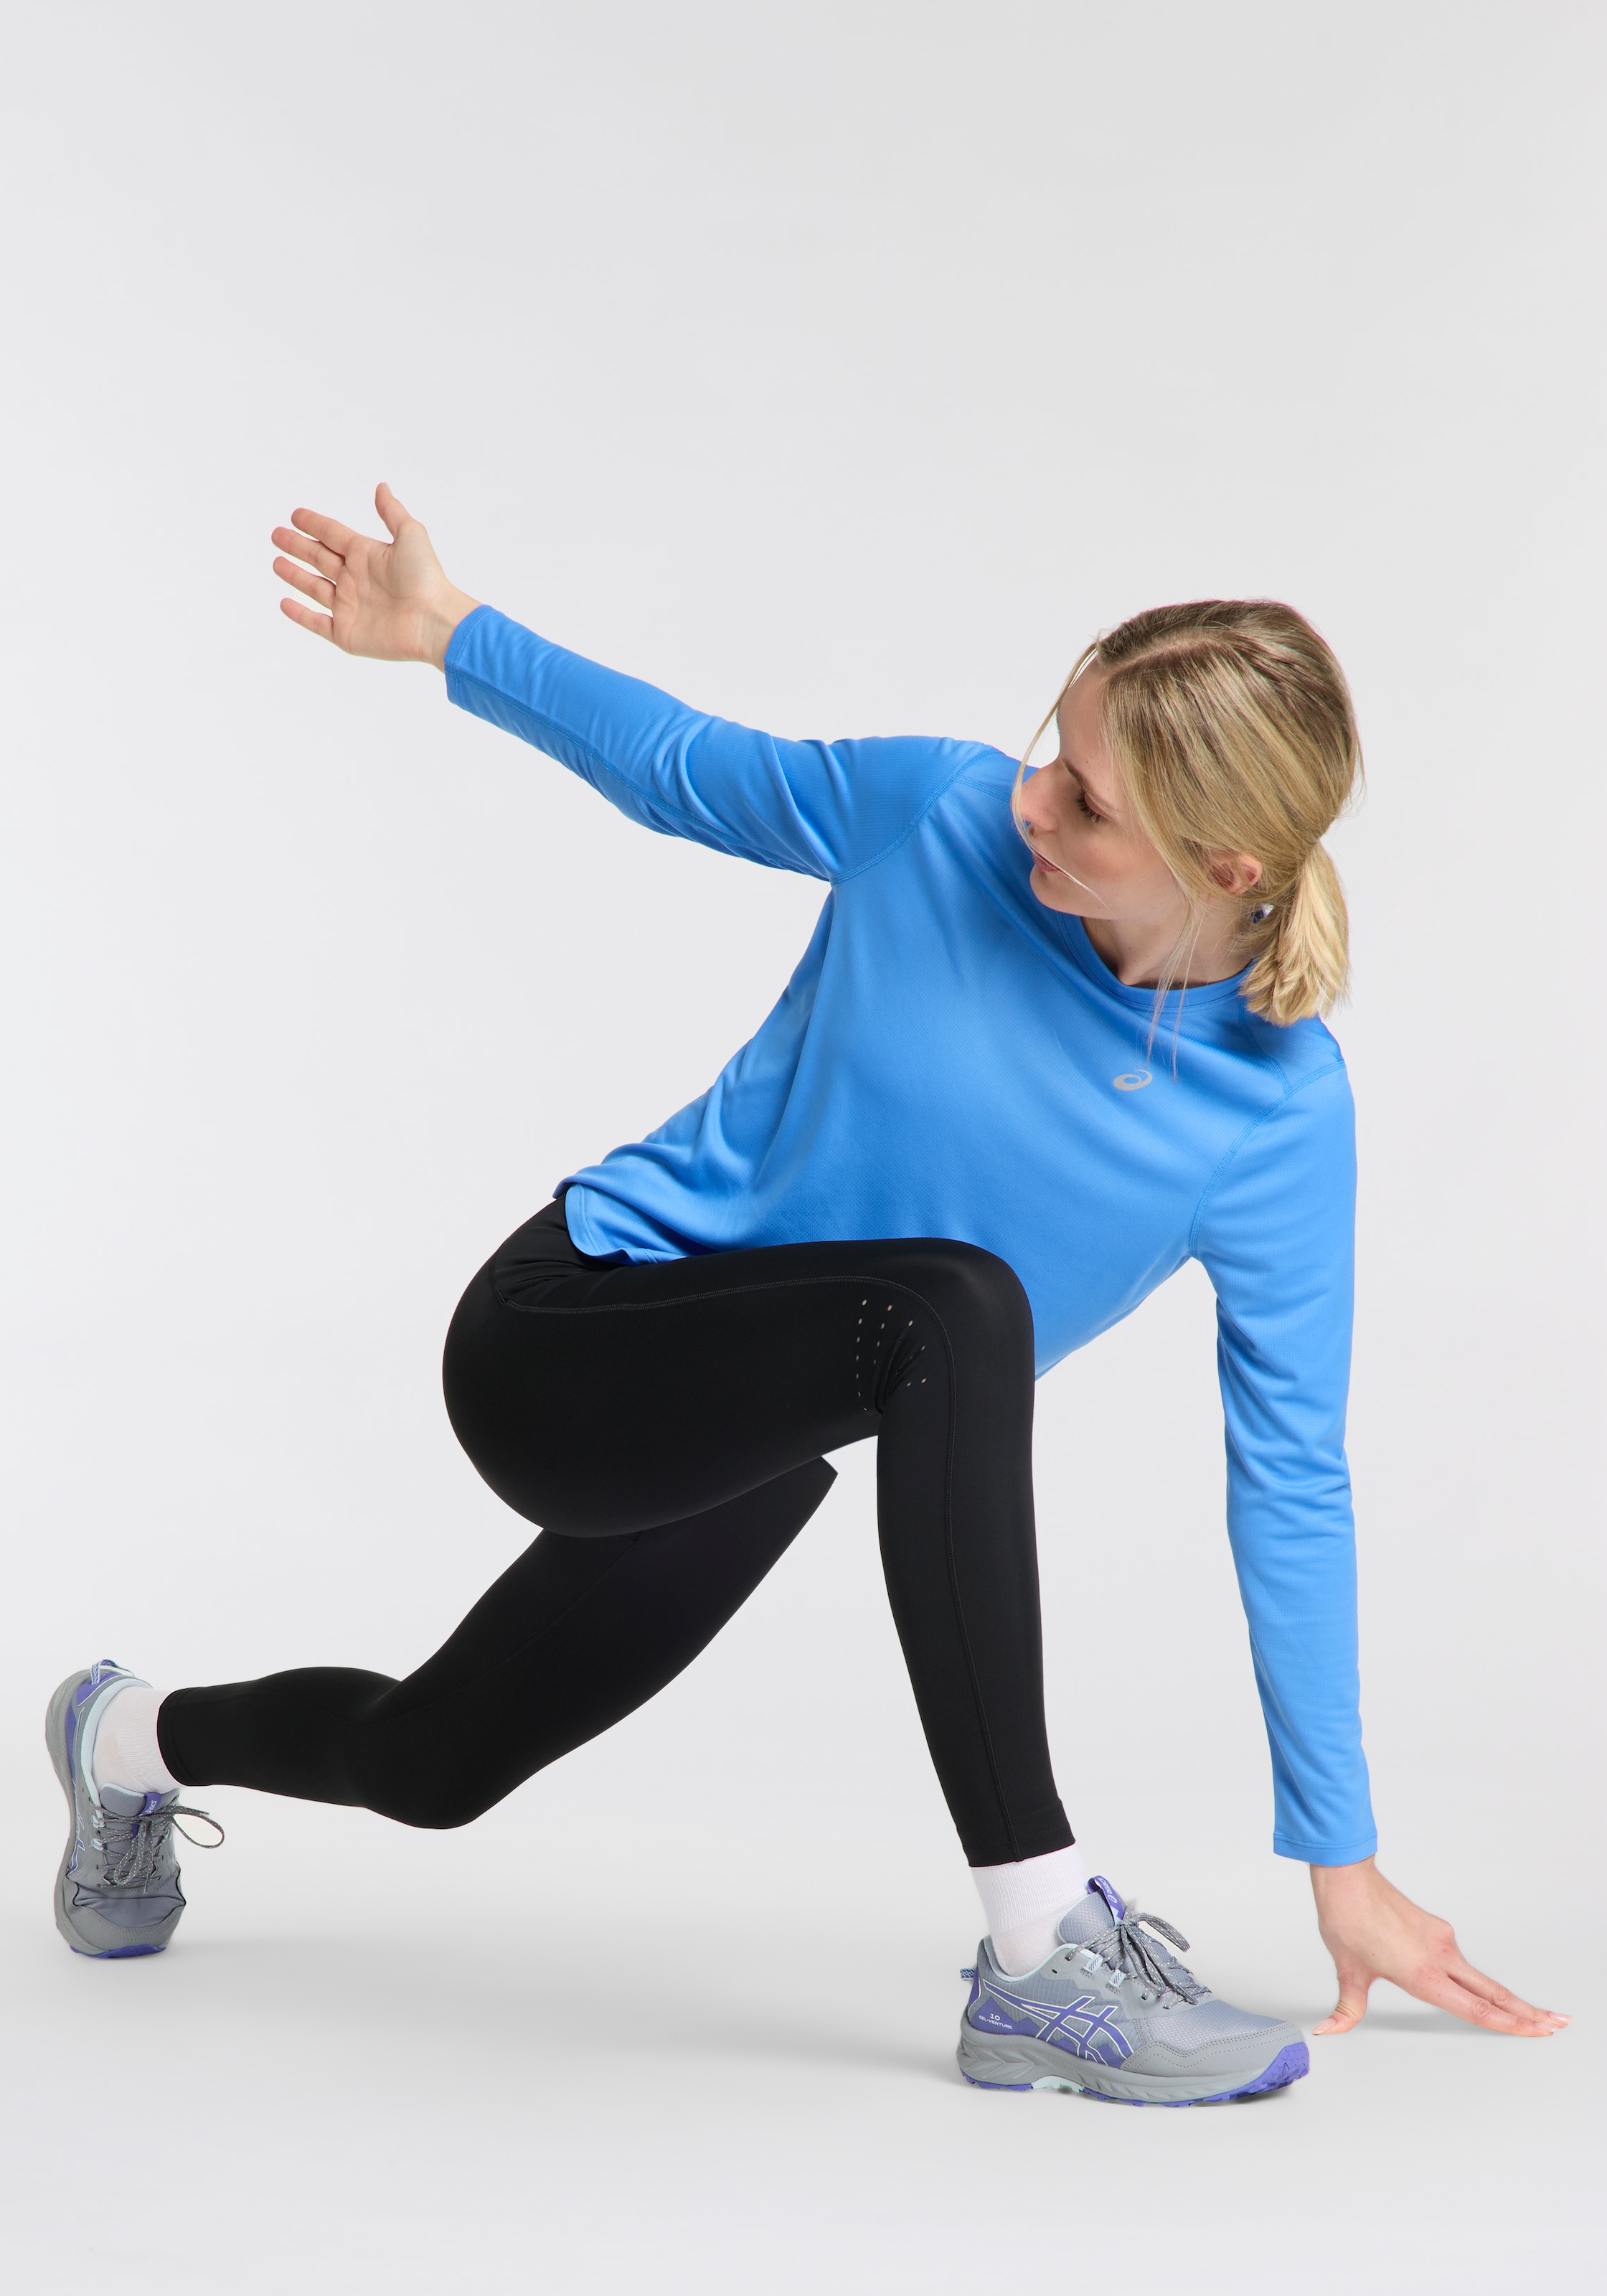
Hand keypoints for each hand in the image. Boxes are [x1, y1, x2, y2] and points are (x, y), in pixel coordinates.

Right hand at [271, 484, 478, 668]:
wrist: (433, 622)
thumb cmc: (426, 578)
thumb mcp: (410, 535)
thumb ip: (392, 512)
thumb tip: (382, 487)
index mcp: (366, 555)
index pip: (332, 535)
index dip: (314, 524)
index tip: (295, 515)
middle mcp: (356, 579)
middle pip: (319, 558)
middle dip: (297, 546)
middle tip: (276, 535)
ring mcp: (350, 607)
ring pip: (314, 588)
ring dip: (295, 575)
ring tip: (276, 563)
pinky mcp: (347, 633)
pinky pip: (317, 623)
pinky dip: (300, 614)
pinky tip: (285, 602)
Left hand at [1309, 1857, 1566, 2037]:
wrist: (1346, 1878)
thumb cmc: (1347, 1919)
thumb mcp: (1347, 1972)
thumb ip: (1346, 2009)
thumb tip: (1328, 2030)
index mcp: (1423, 1974)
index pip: (1476, 2008)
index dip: (1510, 2024)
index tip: (1537, 2031)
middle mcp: (1440, 1956)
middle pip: (1493, 1992)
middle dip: (1527, 2012)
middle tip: (1555, 2024)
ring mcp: (1441, 1939)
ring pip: (1481, 1977)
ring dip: (1505, 1996)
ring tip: (1529, 2013)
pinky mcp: (1437, 1928)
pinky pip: (1461, 1960)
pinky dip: (1477, 1978)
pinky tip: (1478, 1987)